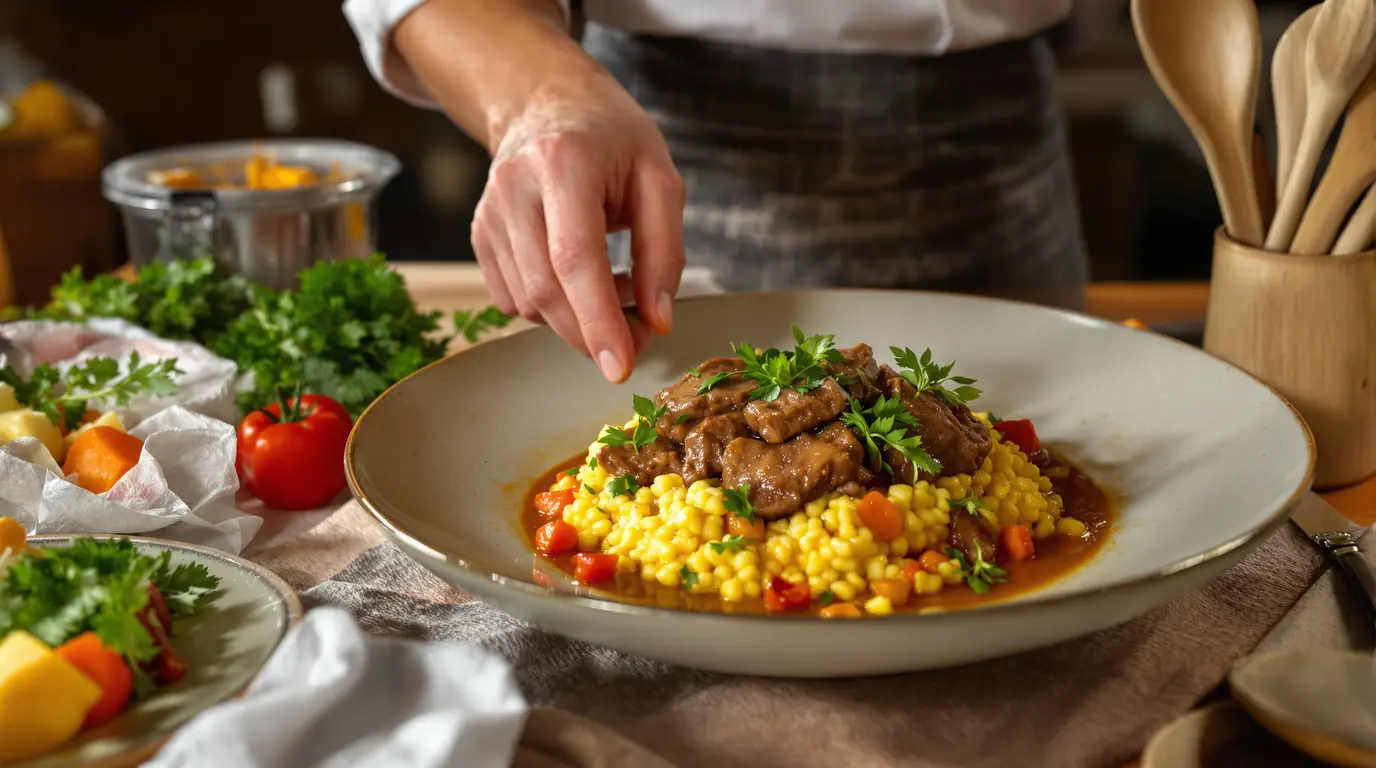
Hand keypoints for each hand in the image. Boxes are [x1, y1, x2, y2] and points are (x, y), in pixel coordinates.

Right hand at [473, 79, 684, 381]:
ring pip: (528, 304)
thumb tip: (657, 320)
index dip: (598, 320)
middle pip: (546, 291)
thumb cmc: (612, 139)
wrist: (548, 104)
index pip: (575, 258)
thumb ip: (665, 252)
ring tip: (616, 286)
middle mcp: (514, 188)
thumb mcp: (660, 179)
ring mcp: (489, 214)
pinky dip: (553, 307)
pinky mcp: (479, 236)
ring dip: (577, 320)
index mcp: (563, 163)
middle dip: (593, 333)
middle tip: (639, 336)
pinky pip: (514, 299)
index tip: (621, 367)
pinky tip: (580, 278)